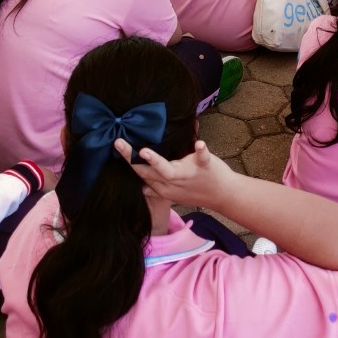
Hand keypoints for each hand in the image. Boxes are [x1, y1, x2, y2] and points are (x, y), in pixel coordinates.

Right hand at [114, 138, 234, 209]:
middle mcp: (171, 182)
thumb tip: (140, 186)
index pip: (140, 173)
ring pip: (167, 169)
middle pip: (146, 170)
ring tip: (144, 151)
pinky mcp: (204, 166)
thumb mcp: (171, 192)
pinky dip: (201, 150)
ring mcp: (187, 175)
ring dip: (155, 161)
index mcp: (162, 185)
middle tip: (117, 142)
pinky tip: (199, 143)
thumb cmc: (195, 189)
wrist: (222, 195)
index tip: (115, 145)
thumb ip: (155, 186)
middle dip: (131, 157)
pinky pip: (202, 158)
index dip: (127, 161)